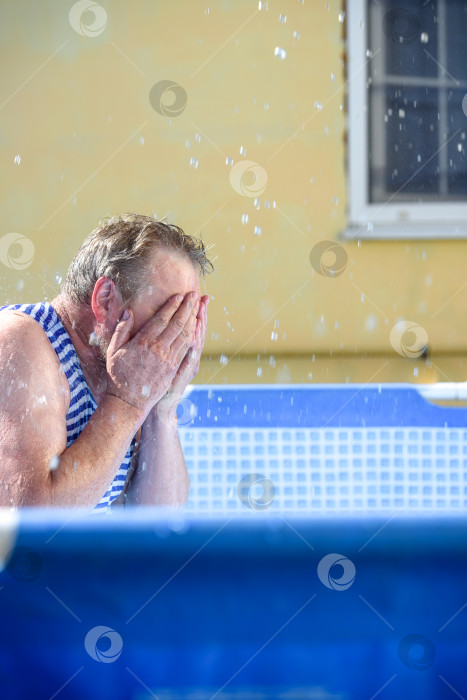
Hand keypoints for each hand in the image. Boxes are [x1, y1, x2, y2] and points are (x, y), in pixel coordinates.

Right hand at [104, 291, 198, 417]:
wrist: (128, 401)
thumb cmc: (118, 374)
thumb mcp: (114, 350)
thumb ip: (121, 330)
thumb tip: (128, 312)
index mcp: (143, 342)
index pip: (162, 319)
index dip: (172, 306)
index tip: (179, 295)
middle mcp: (158, 349)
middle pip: (177, 324)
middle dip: (187, 307)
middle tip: (194, 295)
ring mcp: (168, 360)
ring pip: (185, 335)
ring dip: (193, 319)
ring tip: (198, 307)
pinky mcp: (174, 368)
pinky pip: (187, 349)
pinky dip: (193, 336)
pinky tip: (197, 328)